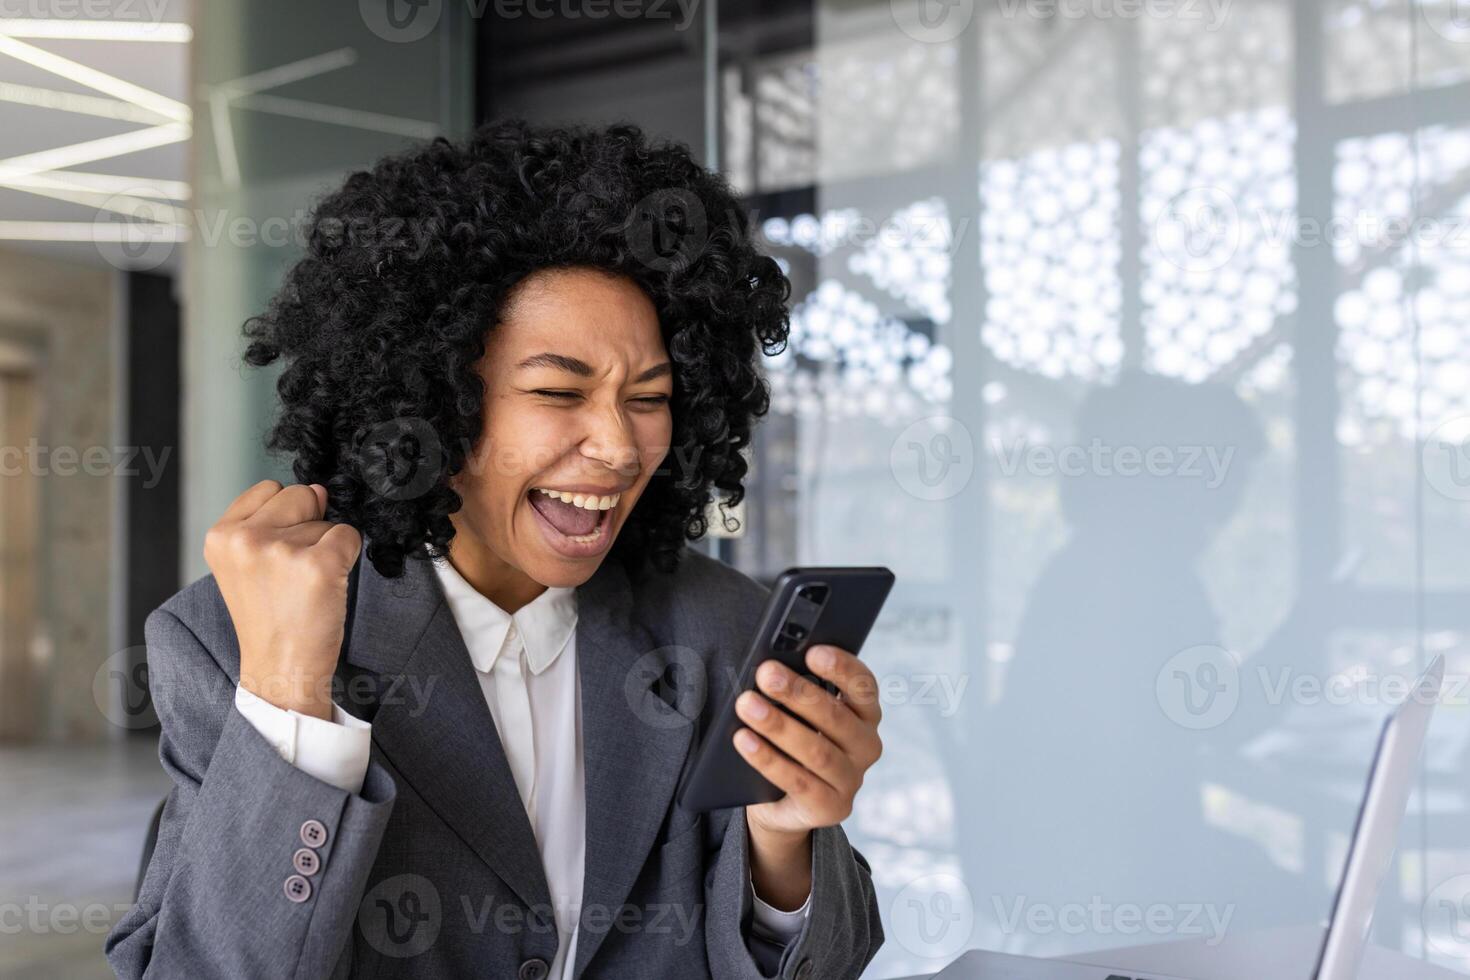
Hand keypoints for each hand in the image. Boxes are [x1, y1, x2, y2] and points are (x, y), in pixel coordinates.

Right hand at [204, 480, 361, 720]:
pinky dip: (347, 557)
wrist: (281, 670)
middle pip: (300, 495)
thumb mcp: (247, 563)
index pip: (269, 489)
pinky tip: (325, 587)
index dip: (284, 517)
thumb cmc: (270, 616)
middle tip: (292, 573)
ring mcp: (280, 551)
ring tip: (303, 587)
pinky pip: (349, 536)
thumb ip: (272, 521)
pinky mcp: (317, 566)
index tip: (276, 556)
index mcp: (220, 536)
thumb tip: (318, 489)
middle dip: (307, 525)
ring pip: (326, 520)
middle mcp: (245, 539)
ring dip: (324, 548)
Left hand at [735, 645, 882, 909]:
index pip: (863, 685)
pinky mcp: (832, 807)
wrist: (783, 803)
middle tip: (766, 672)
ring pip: (816, 750)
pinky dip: (768, 759)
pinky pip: (797, 781)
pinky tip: (744, 740)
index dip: (841, 667)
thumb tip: (771, 666)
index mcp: (865, 714)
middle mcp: (867, 746)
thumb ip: (796, 692)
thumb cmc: (792, 742)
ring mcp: (852, 780)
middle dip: (798, 692)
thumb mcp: (798, 714)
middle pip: (835, 716)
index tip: (812, 652)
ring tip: (747, 704)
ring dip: (778, 724)